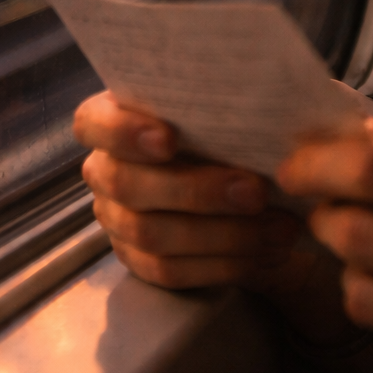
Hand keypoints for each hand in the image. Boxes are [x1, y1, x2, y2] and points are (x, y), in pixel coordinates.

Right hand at [74, 90, 301, 288]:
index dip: (123, 132)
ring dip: (222, 234)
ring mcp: (117, 219)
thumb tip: (257, 100)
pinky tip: (267, 252)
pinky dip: (223, 264)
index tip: (169, 139)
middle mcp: (105, 171)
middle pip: (127, 185)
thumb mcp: (221, 106)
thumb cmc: (227, 127)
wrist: (245, 179)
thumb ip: (219, 102)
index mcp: (110, 121)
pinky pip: (171, 271)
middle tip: (256, 192)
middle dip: (195, 191)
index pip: (92, 123)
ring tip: (280, 227)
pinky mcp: (139, 260)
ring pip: (151, 234)